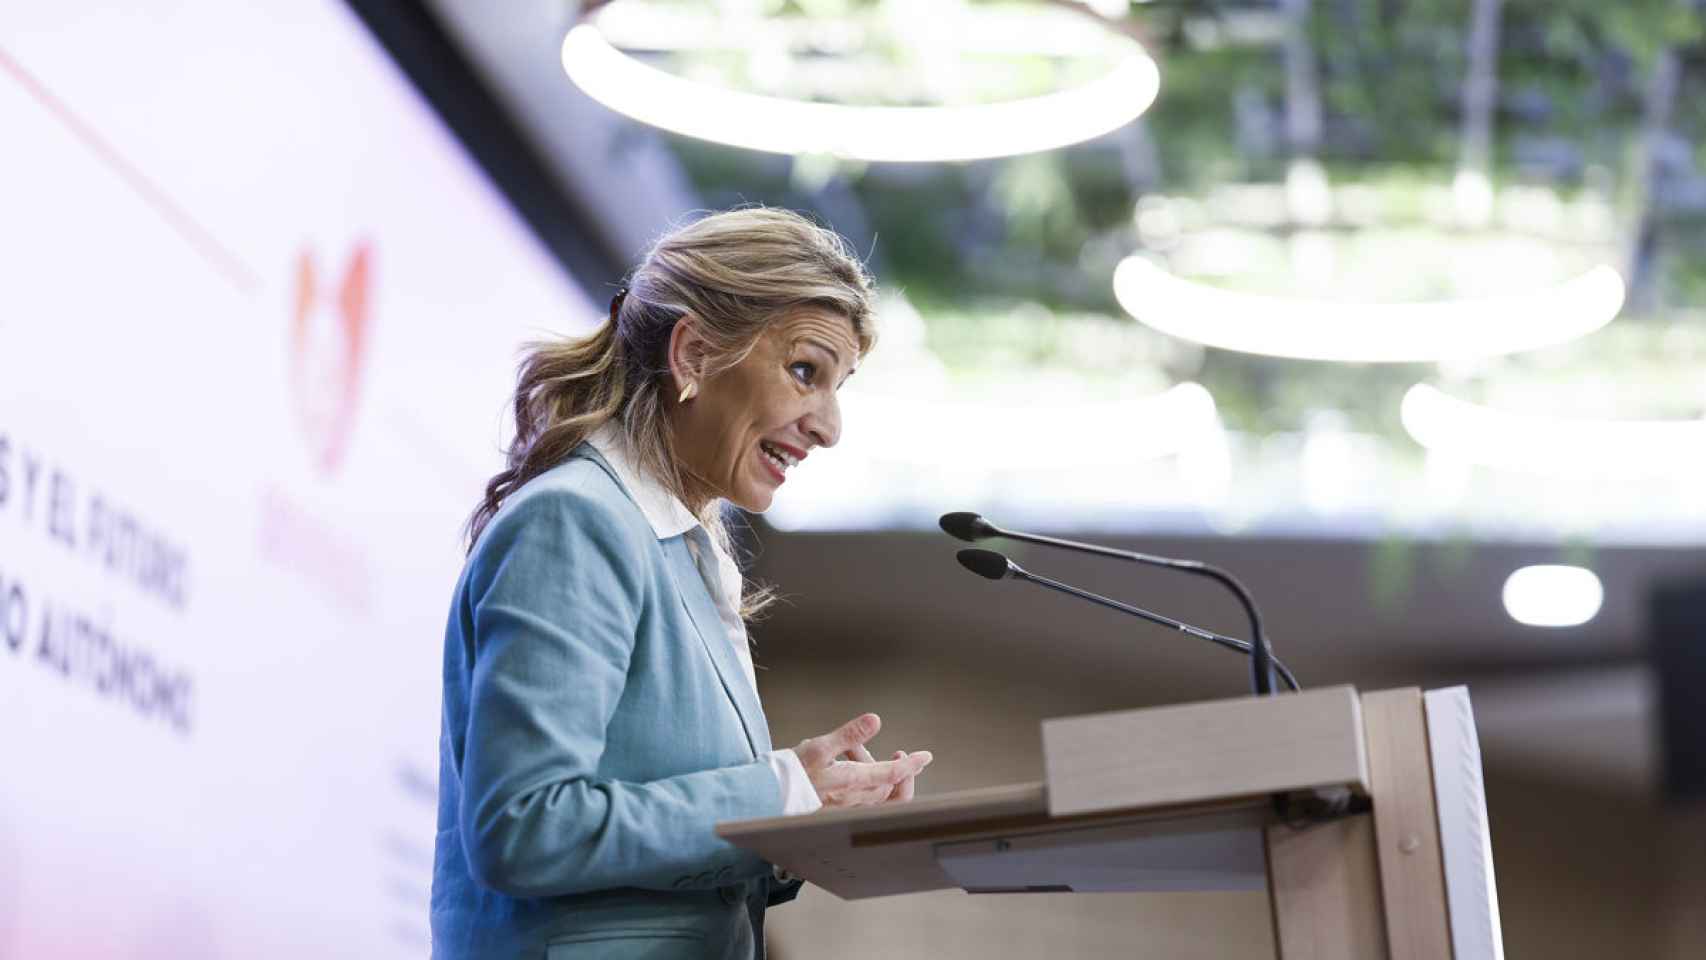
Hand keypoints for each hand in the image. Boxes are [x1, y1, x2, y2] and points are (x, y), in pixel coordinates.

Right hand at [792, 713, 931, 807]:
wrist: (765, 800)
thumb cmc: (789, 774)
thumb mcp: (819, 746)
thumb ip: (849, 734)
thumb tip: (874, 721)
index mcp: (853, 781)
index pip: (894, 774)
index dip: (912, 765)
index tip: (925, 757)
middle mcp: (853, 799)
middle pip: (890, 789)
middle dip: (899, 770)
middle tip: (900, 755)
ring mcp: (844, 809)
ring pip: (876, 795)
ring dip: (879, 775)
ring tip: (861, 755)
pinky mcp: (834, 813)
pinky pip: (860, 800)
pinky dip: (863, 783)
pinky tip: (848, 769)